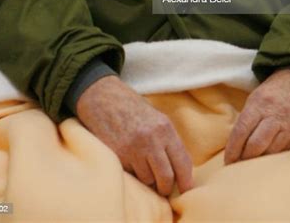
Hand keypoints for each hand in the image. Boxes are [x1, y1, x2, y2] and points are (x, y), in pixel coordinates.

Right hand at [76, 75, 192, 195]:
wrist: (103, 99)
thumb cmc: (132, 109)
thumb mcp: (156, 119)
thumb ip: (168, 141)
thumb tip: (180, 170)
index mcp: (165, 129)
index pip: (182, 162)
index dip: (186, 181)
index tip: (186, 190)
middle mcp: (151, 140)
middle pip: (166, 178)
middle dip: (166, 188)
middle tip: (163, 188)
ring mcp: (133, 149)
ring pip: (147, 180)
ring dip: (147, 180)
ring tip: (142, 168)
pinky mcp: (117, 157)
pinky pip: (131, 176)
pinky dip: (132, 174)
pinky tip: (129, 161)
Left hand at [224, 68, 289, 163]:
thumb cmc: (277, 89)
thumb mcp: (258, 96)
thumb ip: (248, 117)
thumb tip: (237, 141)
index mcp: (259, 104)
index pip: (241, 131)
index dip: (233, 149)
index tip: (228, 161)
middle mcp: (275, 116)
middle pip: (256, 145)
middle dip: (245, 159)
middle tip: (239, 166)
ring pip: (271, 153)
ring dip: (260, 161)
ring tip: (253, 166)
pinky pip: (286, 151)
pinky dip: (277, 157)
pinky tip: (271, 160)